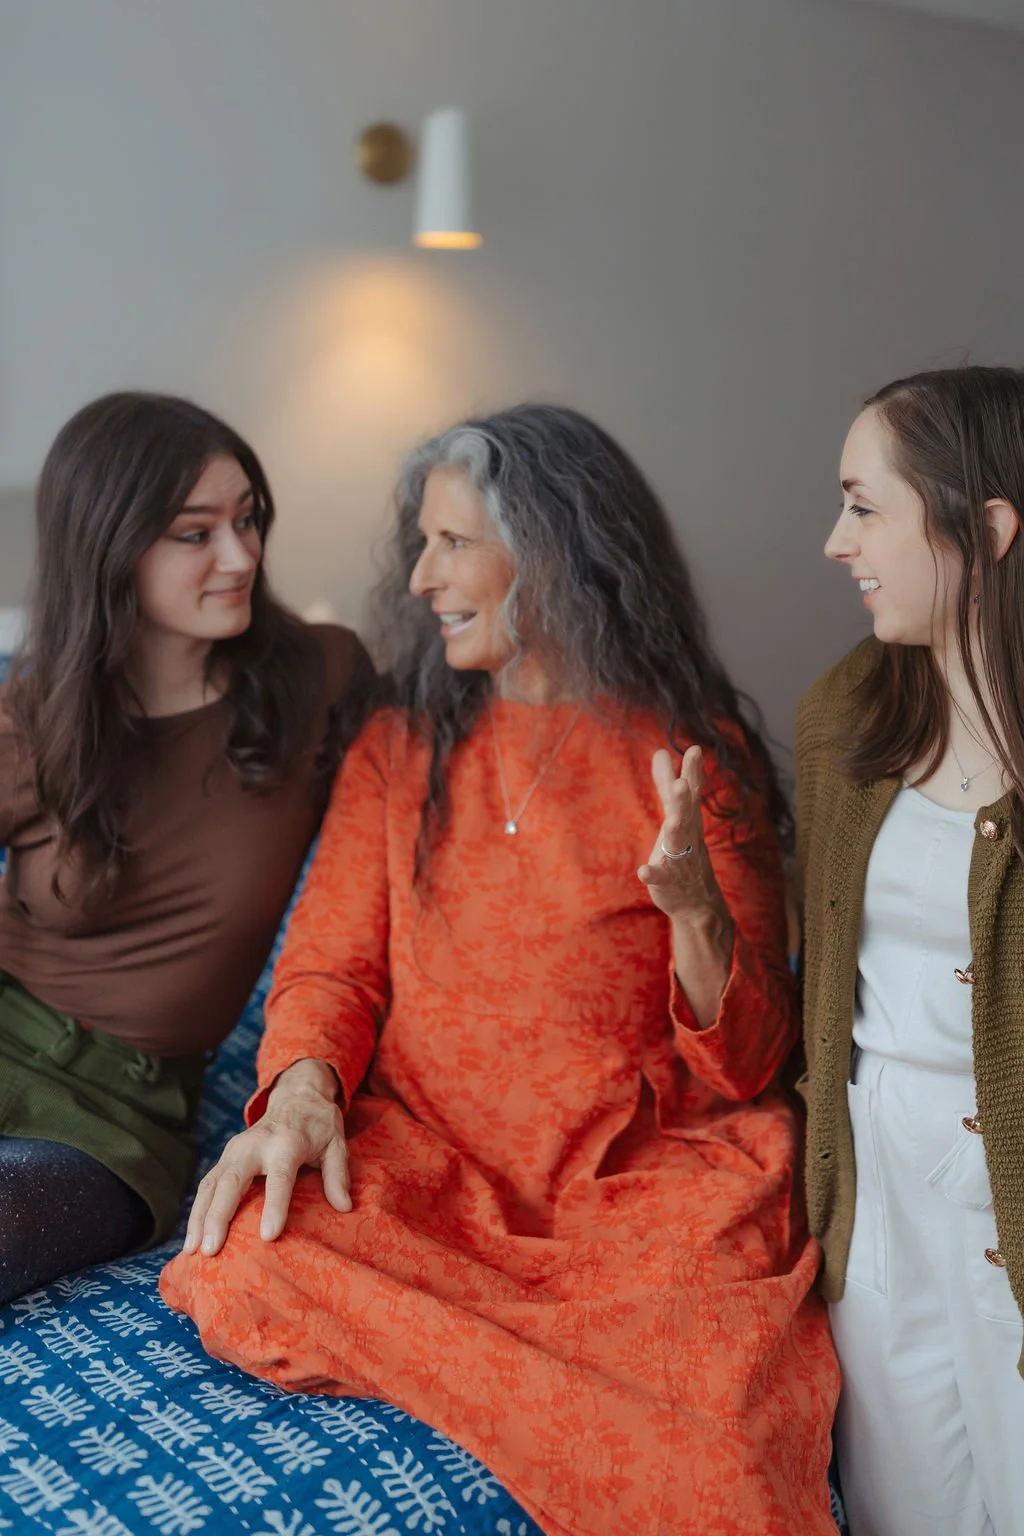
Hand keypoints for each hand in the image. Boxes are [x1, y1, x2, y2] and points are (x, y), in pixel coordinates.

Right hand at [182, 1058, 350, 1257]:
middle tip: (211, 1249)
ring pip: (211, 1184)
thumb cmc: (318, 1125)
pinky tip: (192, 1238)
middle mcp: (255, 1145)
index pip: (279, 1177)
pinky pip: (206, 1185)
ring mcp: (235, 1150)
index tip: (267, 1236)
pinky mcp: (225, 1157)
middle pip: (232, 1180)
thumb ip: (338, 1174)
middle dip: (219, 1215)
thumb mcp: (336, 1143)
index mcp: (287, 1142)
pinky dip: (197, 1212)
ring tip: (192, 1251)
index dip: (275, 1206)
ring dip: (199, 1217)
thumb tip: (345, 1207)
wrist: (297, 1096)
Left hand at [638, 746, 725, 922]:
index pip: (692, 792)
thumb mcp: (676, 814)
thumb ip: (666, 783)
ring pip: (677, 844)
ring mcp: (679, 859)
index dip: (693, 772)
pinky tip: (644, 871)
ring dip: (675, 832)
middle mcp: (686, 835)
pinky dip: (653, 874)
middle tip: (682, 784)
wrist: (698, 900)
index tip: (694, 750)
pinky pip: (661, 877)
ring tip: (671, 821)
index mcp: (688, 817)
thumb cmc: (684, 849)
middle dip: (683, 800)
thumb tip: (660, 752)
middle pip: (686, 814)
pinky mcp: (667, 881)